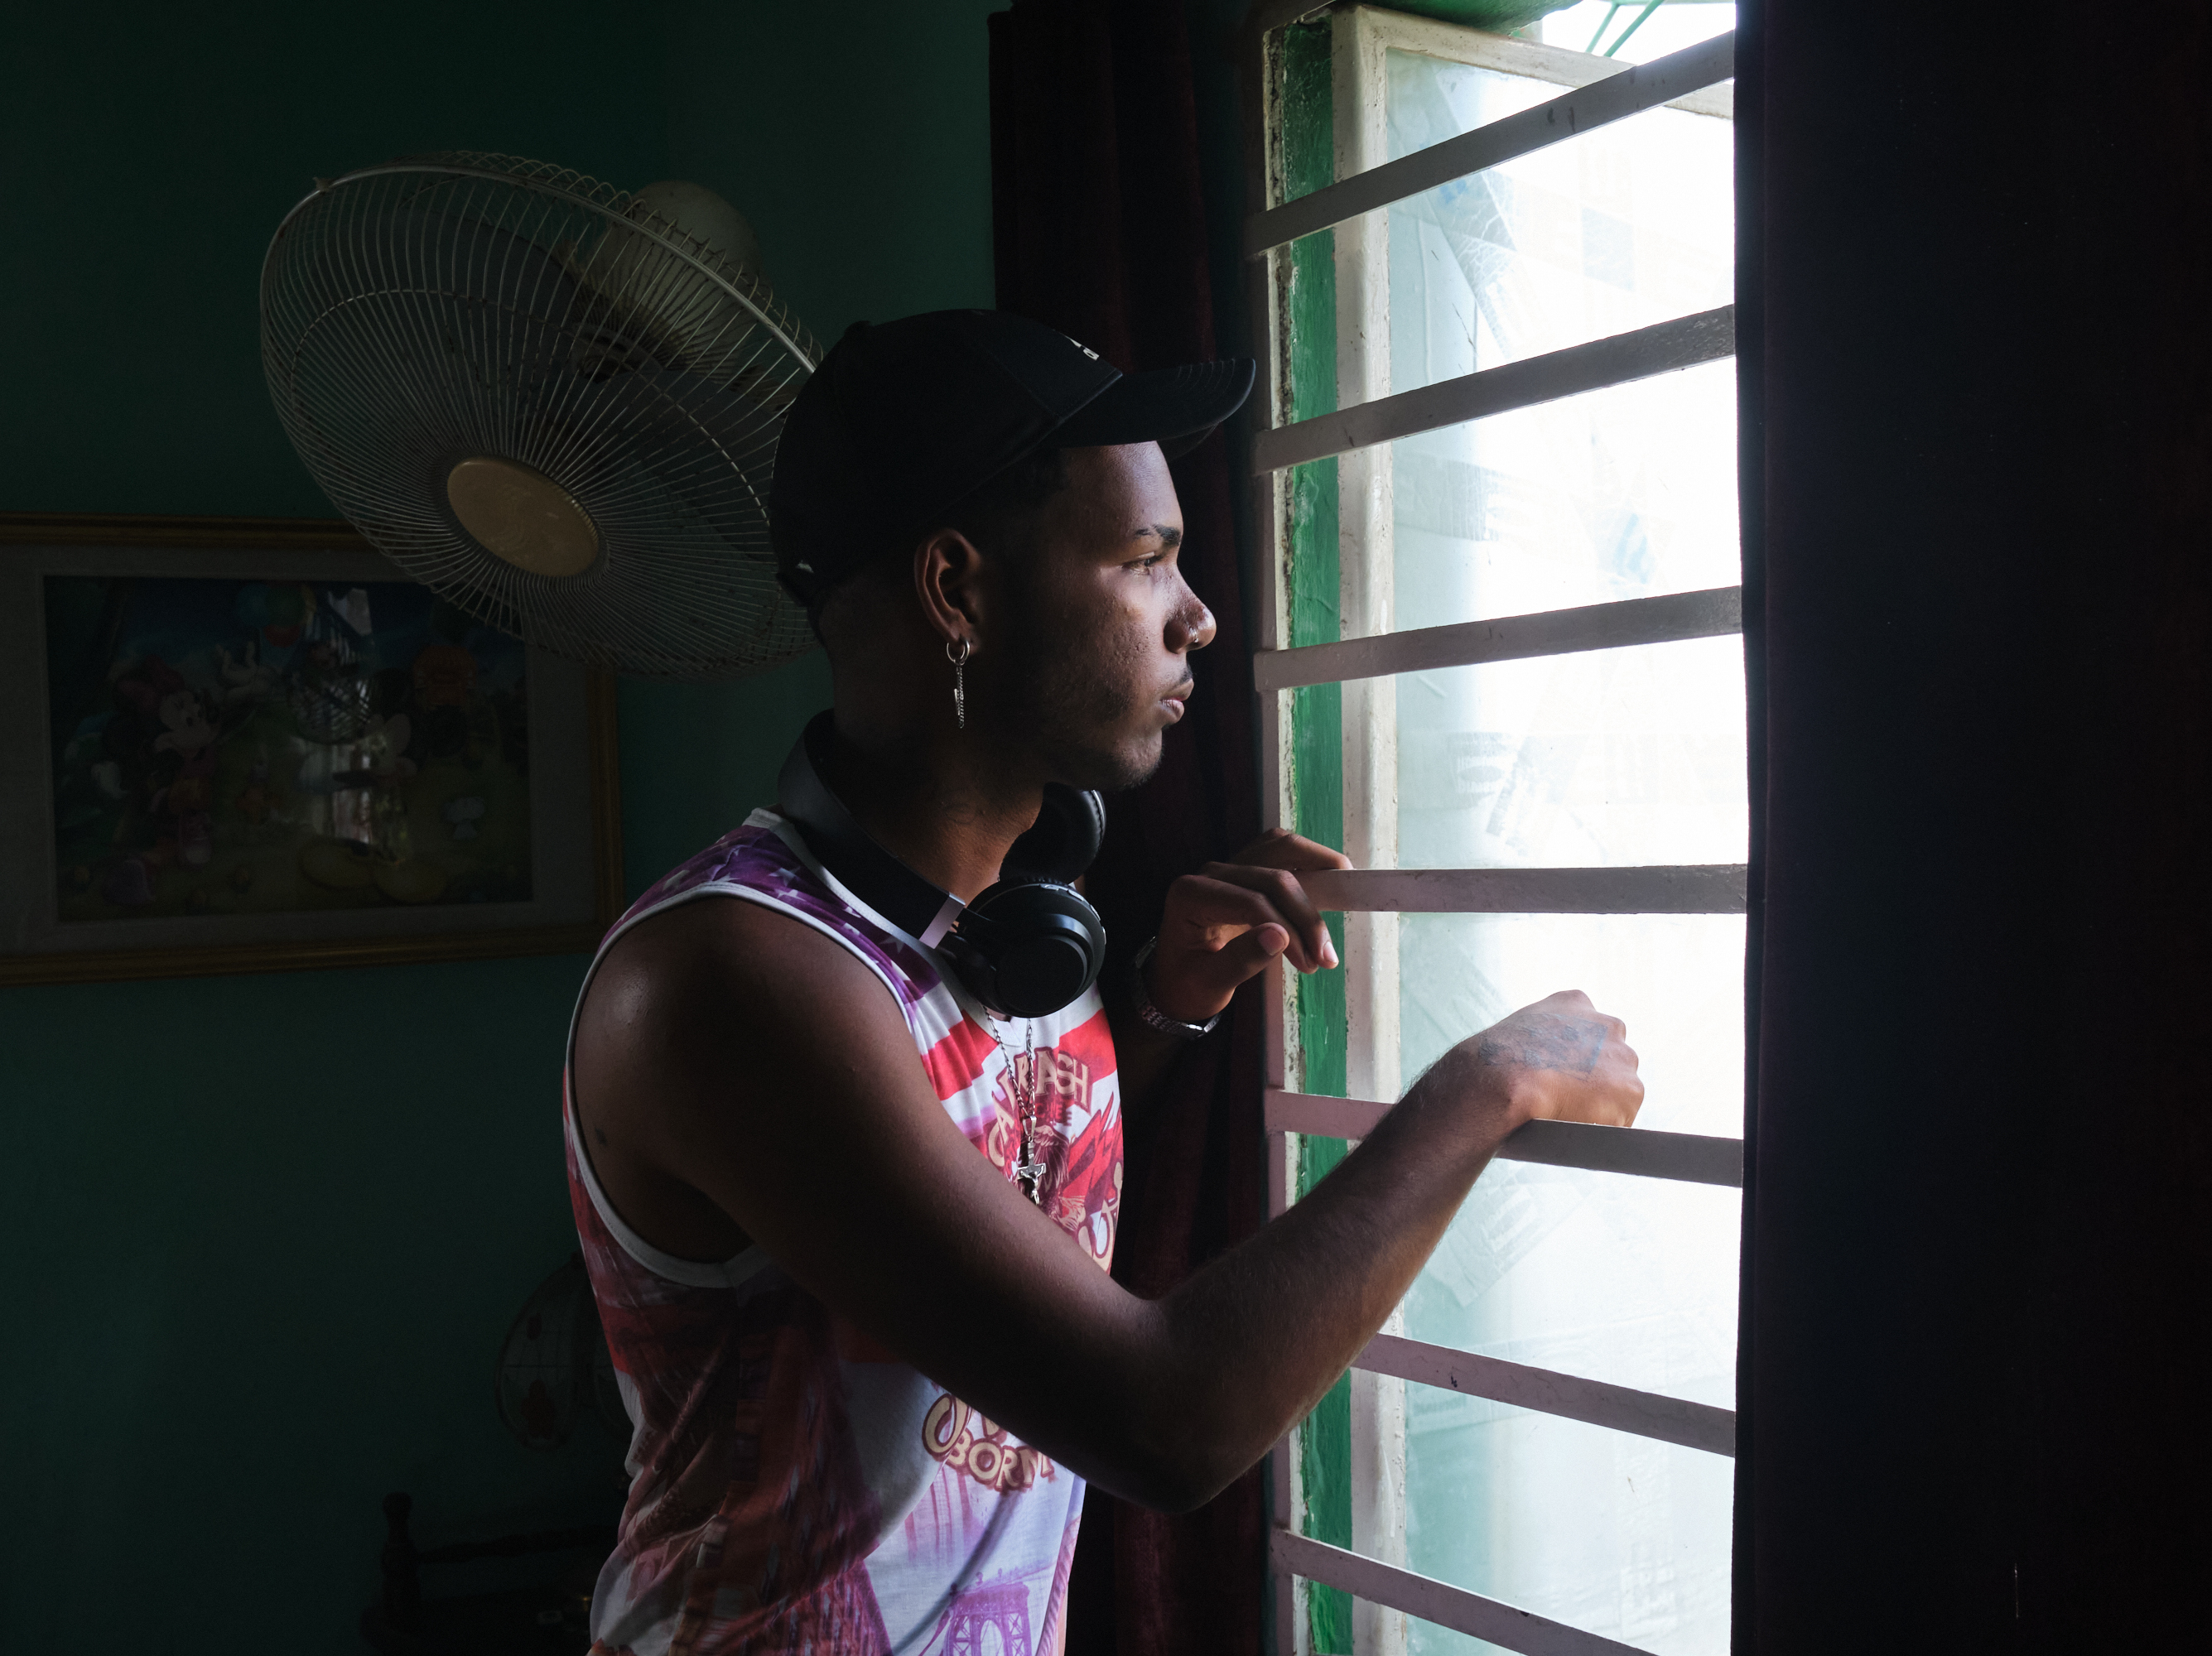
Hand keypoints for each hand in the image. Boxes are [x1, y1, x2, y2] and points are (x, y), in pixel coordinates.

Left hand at [1145, 828, 1350, 1023]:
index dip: (1288, 930)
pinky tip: (1329, 884)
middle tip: (1326, 956)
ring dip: (1318, 869)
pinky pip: (1281, 851)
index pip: (1252, 902)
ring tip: (1346, 894)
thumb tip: (1279, 936)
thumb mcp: (1209, 985)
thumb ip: (1240, 960)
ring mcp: (1229, 866)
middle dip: (1307, 914)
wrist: (1176, 981)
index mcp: (1191, 896)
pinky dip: (1309, 862)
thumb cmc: (1188, 986)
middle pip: (1272, 874)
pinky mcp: (1246, 867)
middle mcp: (1210, 872)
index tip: (1311, 964)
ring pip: (1281, 847)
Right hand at [1437, 990, 1642, 1129]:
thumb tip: (1540, 1066)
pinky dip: (1603, 1127)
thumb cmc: (1496, 1063)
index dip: (1575, 1059)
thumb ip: (1542, 1039)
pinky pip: (1621, 1117)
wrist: (1505, 1080)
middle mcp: (1607, 1024)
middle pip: (1612, 1060)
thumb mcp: (1516, 1033)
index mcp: (1575, 1003)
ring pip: (1619, 1089)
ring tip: (1568, 1116)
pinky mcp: (1630, 1090)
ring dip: (1600, 1105)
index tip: (1561, 1074)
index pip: (1588, 1033)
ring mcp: (1623, 1057)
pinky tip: (1577, 1127)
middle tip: (1566, 1099)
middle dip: (1596, 1080)